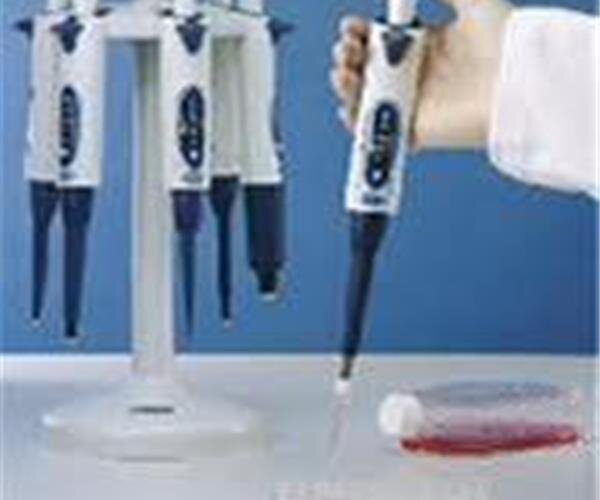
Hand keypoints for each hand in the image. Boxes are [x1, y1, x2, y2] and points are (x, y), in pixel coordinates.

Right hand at [330, 0, 512, 148]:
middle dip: (348, 56)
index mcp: (426, 46)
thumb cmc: (505, 43)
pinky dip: (356, 123)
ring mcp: (413, 104)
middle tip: (348, 47)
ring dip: (345, 85)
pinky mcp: (414, 131)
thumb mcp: (473, 0)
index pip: (381, 40)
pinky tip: (348, 106)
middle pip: (367, 68)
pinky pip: (376, 132)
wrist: (520, 84)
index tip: (351, 25)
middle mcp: (417, 76)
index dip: (360, 33)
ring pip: (365, 97)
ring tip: (343, 71)